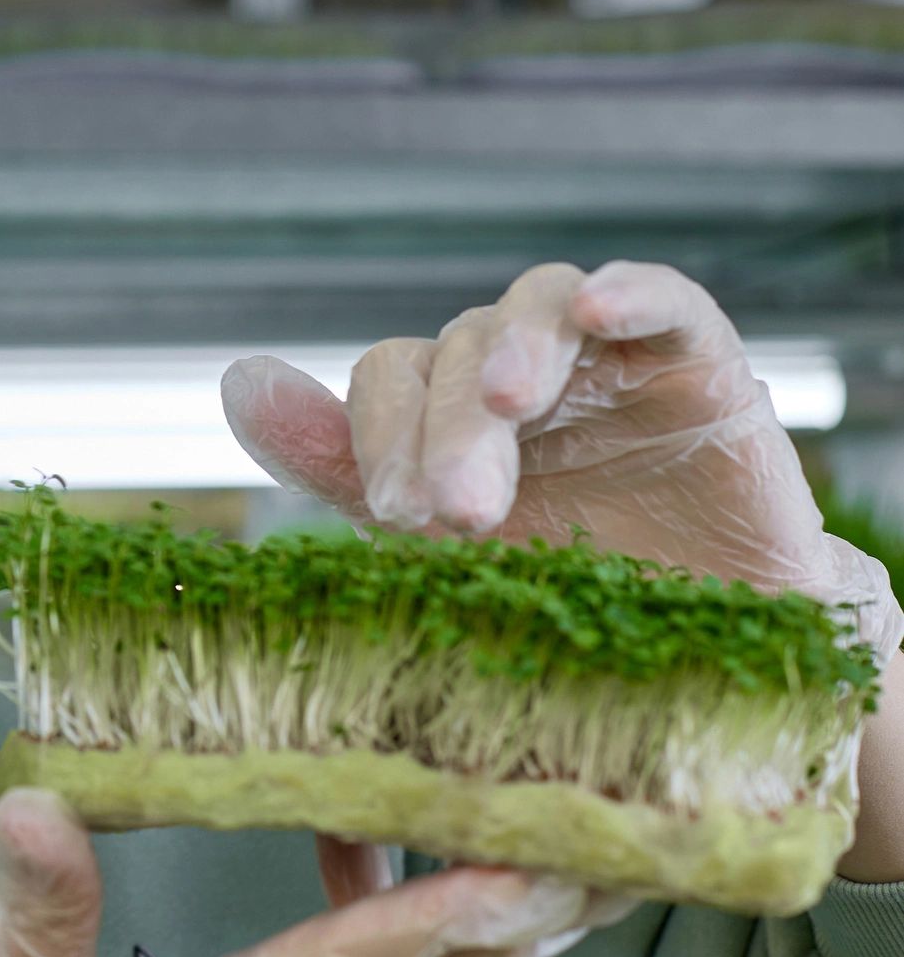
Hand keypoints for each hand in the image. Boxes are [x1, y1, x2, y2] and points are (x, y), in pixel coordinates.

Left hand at [220, 260, 900, 656]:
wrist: (719, 664)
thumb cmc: (568, 613)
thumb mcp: (444, 559)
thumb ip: (340, 467)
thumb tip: (238, 381)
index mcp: (442, 425)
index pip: (384, 384)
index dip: (374, 436)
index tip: (393, 517)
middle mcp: (511, 381)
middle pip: (449, 355)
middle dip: (443, 429)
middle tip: (452, 513)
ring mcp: (602, 365)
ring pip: (535, 309)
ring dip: (512, 350)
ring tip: (507, 404)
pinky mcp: (698, 363)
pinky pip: (664, 300)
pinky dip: (631, 292)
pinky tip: (602, 313)